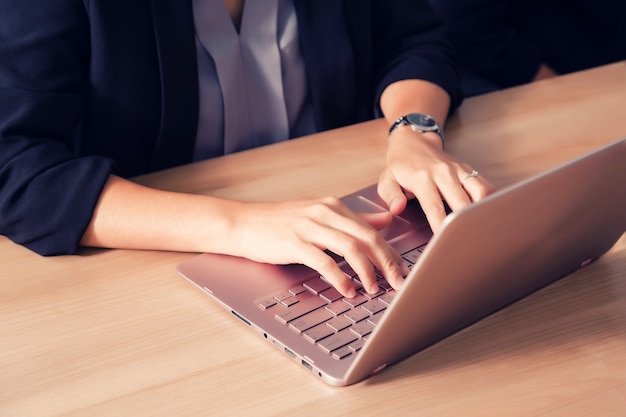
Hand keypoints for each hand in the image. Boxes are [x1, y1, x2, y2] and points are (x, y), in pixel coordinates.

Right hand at [228, 197, 409, 296]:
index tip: (402, 270)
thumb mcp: (319, 214)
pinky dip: (339, 278)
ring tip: (374, 289)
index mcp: (333, 206)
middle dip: (387, 262)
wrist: (243, 223)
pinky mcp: (294, 243)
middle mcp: (325, 213)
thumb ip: (353, 218)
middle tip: (398, 282)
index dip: (391, 252)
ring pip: (350, 248)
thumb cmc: (280, 222)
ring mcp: (309, 227)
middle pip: (367, 237)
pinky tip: (347, 290)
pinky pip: (324, 261)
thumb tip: (386, 220)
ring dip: (367, 271)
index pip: (371, 230)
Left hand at [377, 129, 495, 231]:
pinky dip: (492, 201)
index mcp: (422, 178)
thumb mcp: (386, 179)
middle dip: (465, 225)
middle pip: (462, 203)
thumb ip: (390, 196)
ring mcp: (459, 171)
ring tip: (483, 230)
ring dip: (484, 211)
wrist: (415, 141)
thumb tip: (397, 209)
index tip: (443, 242)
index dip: (440, 226)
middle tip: (468, 243)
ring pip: (481, 192)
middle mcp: (444, 173)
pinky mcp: (469, 170)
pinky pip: (486, 186)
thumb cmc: (400, 166)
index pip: (434, 207)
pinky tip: (490, 215)